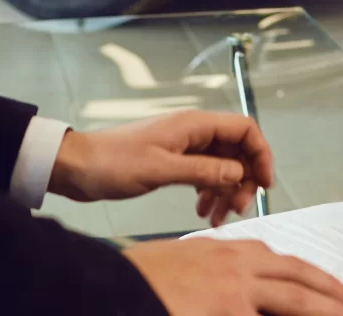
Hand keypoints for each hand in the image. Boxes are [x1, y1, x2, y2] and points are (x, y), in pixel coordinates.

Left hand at [49, 110, 273, 226]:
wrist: (78, 167)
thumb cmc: (115, 163)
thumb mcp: (161, 170)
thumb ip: (203, 171)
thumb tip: (239, 173)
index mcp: (194, 125)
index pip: (243, 129)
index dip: (260, 154)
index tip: (265, 184)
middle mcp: (194, 132)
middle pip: (235, 150)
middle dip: (243, 179)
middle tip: (237, 209)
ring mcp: (183, 146)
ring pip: (220, 165)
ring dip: (225, 190)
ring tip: (218, 218)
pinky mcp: (173, 161)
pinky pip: (203, 174)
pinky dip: (208, 193)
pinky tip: (202, 212)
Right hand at [124, 238, 342, 315]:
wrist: (108, 285)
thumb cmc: (143, 280)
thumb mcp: (190, 270)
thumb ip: (224, 281)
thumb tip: (247, 300)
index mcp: (231, 253)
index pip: (283, 265)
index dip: (311, 278)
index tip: (330, 289)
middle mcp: (239, 267)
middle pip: (298, 279)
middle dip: (330, 293)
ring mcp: (234, 292)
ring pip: (292, 300)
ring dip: (320, 310)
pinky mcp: (226, 311)